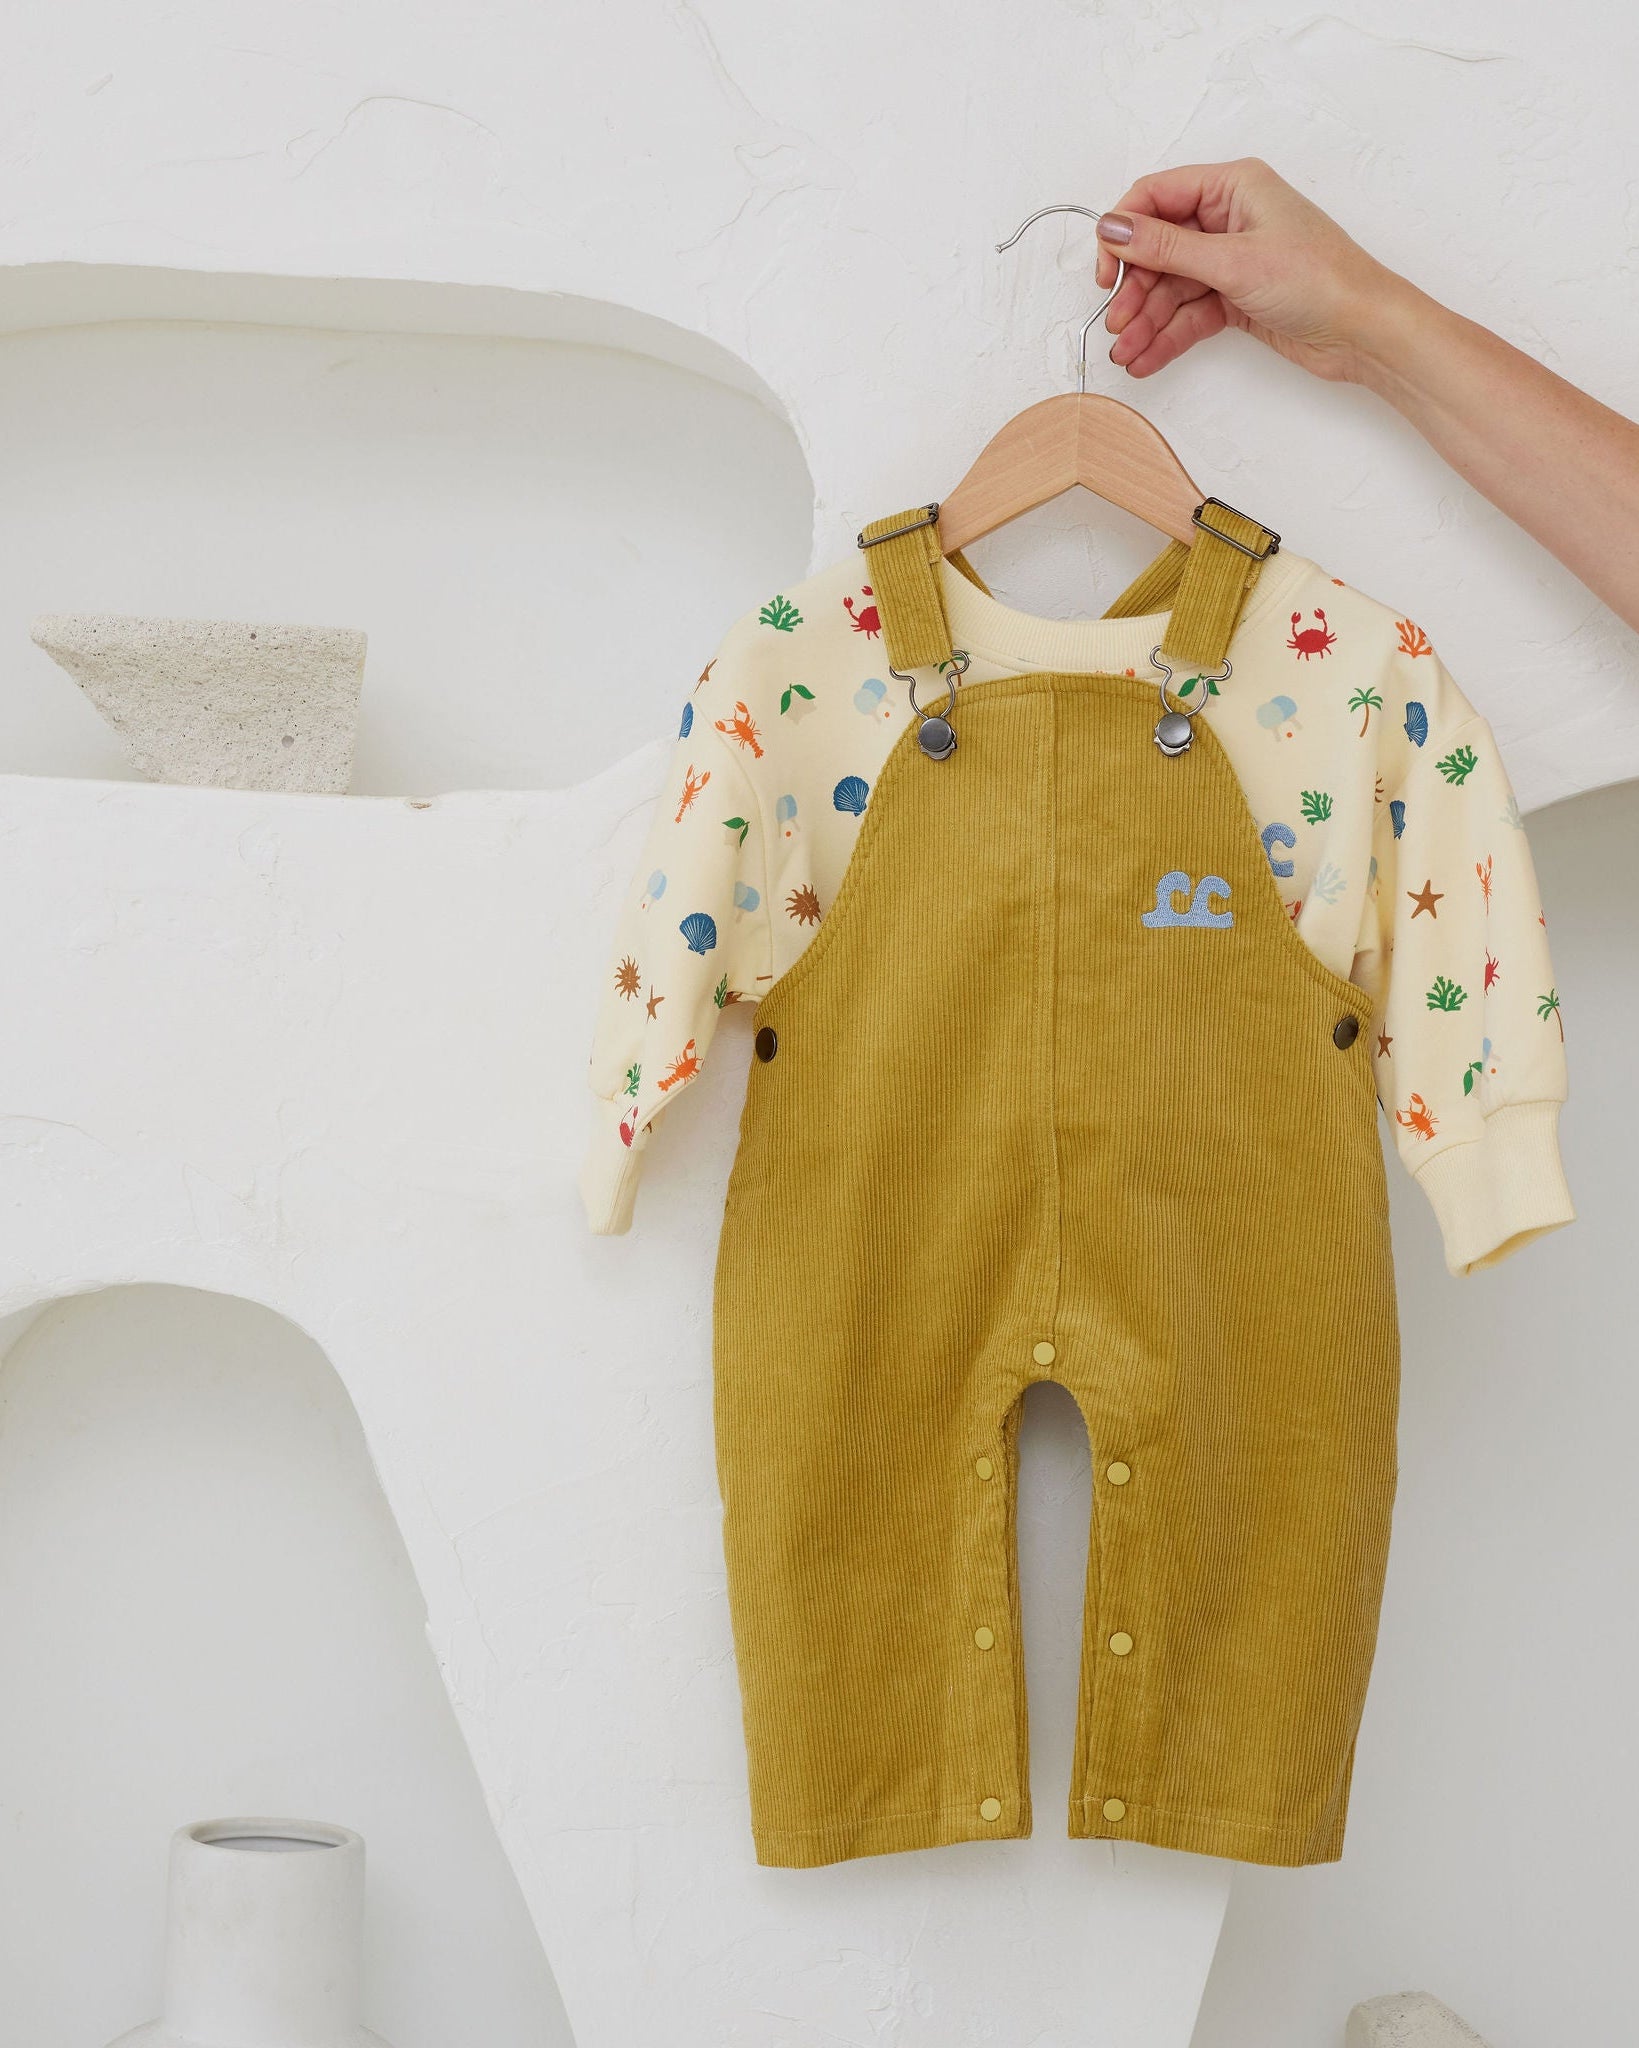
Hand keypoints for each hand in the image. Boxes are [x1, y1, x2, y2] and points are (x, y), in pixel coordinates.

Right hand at [1094, 158, 1409, 384]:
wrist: (1364, 331)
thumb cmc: (1320, 279)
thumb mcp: (1233, 261)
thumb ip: (1167, 248)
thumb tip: (1114, 227)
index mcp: (1233, 186)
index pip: (1156, 197)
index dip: (1124, 232)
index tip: (1108, 273)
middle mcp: (1229, 218)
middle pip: (1158, 249)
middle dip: (1135, 290)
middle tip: (1117, 325)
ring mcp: (1231, 260)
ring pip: (1171, 288)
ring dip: (1146, 321)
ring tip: (1128, 355)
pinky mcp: (1236, 298)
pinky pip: (1189, 314)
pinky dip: (1167, 336)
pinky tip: (1147, 359)